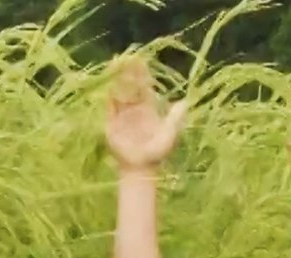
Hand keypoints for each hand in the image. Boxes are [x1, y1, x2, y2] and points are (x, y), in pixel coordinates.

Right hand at [105, 55, 187, 170]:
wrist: (139, 168)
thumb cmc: (156, 153)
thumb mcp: (169, 135)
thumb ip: (174, 119)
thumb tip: (184, 101)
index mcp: (148, 108)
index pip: (144, 87)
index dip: (142, 74)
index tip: (140, 60)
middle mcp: (134, 109)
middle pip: (130, 86)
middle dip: (128, 73)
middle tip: (126, 57)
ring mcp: (121, 116)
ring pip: (119, 93)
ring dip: (116, 81)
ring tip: (114, 66)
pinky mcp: (111, 124)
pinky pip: (108, 108)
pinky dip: (108, 97)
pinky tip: (106, 86)